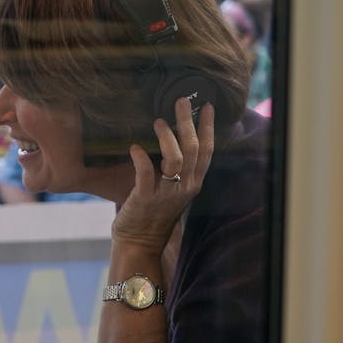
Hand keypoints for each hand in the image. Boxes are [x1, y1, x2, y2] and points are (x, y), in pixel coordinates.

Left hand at [111, 97, 214, 255]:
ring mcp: (166, 193)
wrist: (139, 242)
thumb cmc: (153, 212)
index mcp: (193, 183)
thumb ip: (175, 168)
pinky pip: (146, 173)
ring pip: (176, 159)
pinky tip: (134, 147)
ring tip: (158, 121)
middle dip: (189, 122)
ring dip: (168, 137)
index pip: (207, 151)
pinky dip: (141, 158)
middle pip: (194, 149)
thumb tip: (171, 137)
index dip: (207, 127)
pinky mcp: (145, 198)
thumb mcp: (172, 189)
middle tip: (180, 101)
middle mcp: (184, 187)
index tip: (206, 106)